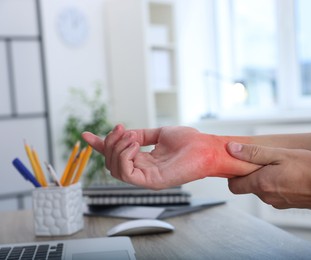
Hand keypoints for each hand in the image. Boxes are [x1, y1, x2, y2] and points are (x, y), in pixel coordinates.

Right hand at [82, 125, 258, 188]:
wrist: (206, 147)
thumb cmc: (190, 141)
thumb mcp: (160, 133)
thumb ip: (141, 135)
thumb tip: (124, 132)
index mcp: (144, 160)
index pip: (116, 156)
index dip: (100, 146)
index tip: (86, 135)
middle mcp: (143, 170)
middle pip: (111, 162)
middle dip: (110, 143)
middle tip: (121, 129)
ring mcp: (147, 178)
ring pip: (115, 169)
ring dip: (117, 149)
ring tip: (129, 137)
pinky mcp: (152, 181)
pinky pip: (126, 174)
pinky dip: (124, 157)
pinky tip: (133, 145)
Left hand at [227, 142, 310, 210]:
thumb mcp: (281, 154)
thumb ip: (254, 153)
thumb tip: (232, 150)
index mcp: (261, 184)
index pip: (234, 186)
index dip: (234, 173)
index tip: (239, 161)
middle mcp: (267, 197)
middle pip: (248, 185)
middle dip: (252, 172)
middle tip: (266, 158)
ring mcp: (278, 202)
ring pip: (262, 188)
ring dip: (266, 176)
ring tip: (282, 164)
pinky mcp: (287, 204)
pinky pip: (275, 192)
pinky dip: (277, 182)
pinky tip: (290, 173)